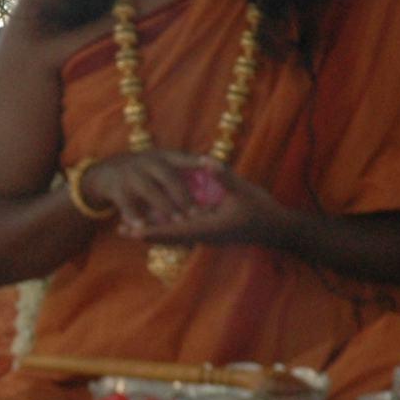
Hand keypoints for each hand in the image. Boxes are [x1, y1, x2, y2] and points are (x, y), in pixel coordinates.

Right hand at [74, 152, 215, 236]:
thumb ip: (182, 171)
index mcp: (162, 156)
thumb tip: (213, 173)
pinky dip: (134, 216)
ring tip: (177, 222)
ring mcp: (130, 174)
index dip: (195, 161)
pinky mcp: (116, 188)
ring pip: (150, 191)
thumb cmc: (144, 172)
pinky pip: (127, 204)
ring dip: (164, 207)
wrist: (106, 172)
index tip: (210, 165)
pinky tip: (143, 228)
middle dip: (183, 196)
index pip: (182, 158)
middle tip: (198, 213)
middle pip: (168, 177)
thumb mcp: (161, 165)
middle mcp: (147, 162)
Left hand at [128, 156, 288, 247]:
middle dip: (145, 233)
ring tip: (132, 228)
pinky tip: (158, 225)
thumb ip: (224, 177)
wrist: (279, 229)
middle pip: (168, 237)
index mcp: (208, 227)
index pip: (174, 231)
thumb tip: (208, 162)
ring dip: (154, 232)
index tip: (131, 228)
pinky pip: (184, 235)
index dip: (151, 230)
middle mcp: (204, 235)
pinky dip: (167, 231)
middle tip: (120, 229)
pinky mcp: (211, 233)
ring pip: (174, 237)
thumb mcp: (244, 191)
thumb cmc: (263, 210)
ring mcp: (207, 236)